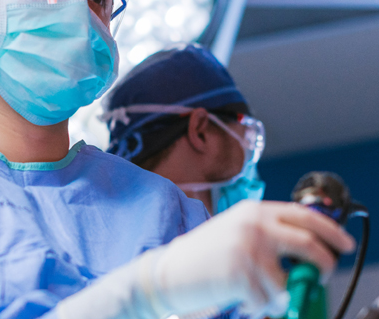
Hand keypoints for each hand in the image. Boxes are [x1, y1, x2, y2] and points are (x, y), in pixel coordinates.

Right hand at [154, 200, 355, 316]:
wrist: (170, 268)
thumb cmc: (204, 252)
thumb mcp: (237, 230)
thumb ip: (269, 233)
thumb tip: (307, 253)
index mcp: (254, 211)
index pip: (304, 215)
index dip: (331, 230)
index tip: (345, 244)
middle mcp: (253, 225)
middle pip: (308, 243)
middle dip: (323, 263)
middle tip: (322, 275)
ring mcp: (247, 248)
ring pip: (289, 281)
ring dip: (278, 294)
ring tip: (254, 289)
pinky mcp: (241, 274)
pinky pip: (270, 300)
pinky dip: (260, 305)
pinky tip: (240, 295)